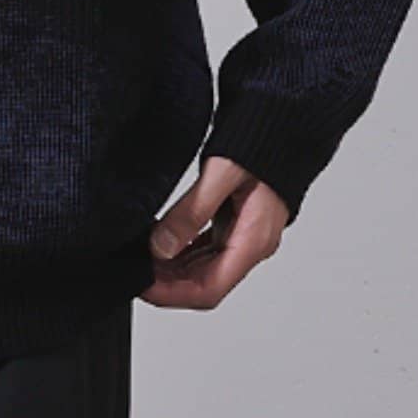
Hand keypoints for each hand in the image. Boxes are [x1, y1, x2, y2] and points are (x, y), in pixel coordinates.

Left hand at [137, 155, 288, 308]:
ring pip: (204, 267)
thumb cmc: (260, 145)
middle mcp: (251, 244)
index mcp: (253, 241)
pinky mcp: (238, 222)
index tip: (142, 286)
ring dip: (173, 268)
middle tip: (133, 270)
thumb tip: (160, 247)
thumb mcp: (221, 174)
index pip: (210, 289)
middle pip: (205, 282)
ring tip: (141, 257)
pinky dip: (182, 250)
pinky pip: (207, 248)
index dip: (173, 295)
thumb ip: (192, 211)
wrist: (284, 122)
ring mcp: (245, 234)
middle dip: (168, 283)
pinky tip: (161, 241)